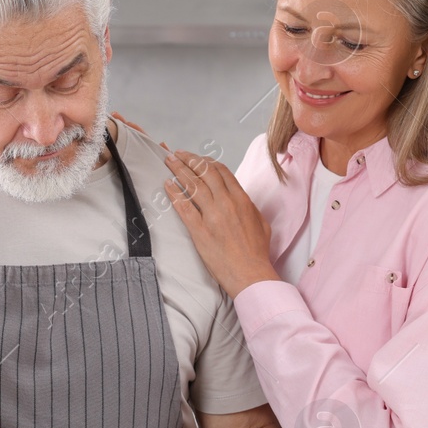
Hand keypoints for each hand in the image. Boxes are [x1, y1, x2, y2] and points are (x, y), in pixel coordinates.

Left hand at [162, 150, 278, 297]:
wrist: (250, 273)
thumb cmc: (257, 252)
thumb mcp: (260, 222)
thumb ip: (248, 207)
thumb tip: (240, 199)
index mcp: (241, 199)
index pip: (221, 171)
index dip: (206, 161)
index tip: (197, 158)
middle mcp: (226, 203)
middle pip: (204, 173)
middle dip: (189, 159)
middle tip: (177, 154)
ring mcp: (212, 216)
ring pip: (193, 185)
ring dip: (178, 170)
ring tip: (168, 162)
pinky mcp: (199, 230)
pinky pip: (184, 207)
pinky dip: (174, 194)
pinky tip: (167, 185)